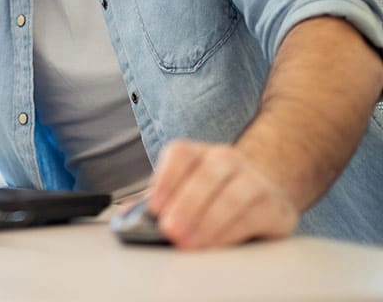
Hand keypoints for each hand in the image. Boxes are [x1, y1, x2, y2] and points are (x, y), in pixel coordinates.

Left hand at [146, 139, 298, 248]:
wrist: (265, 191)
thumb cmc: (213, 194)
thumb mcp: (185, 190)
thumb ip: (158, 202)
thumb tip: (124, 218)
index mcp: (198, 153)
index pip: (180, 154)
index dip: (165, 179)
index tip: (152, 206)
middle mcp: (226, 159)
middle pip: (206, 174)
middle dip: (186, 204)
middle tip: (169, 230)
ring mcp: (253, 179)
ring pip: (232, 195)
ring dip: (208, 221)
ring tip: (189, 243)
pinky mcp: (275, 206)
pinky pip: (253, 217)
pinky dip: (231, 232)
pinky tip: (215, 245)